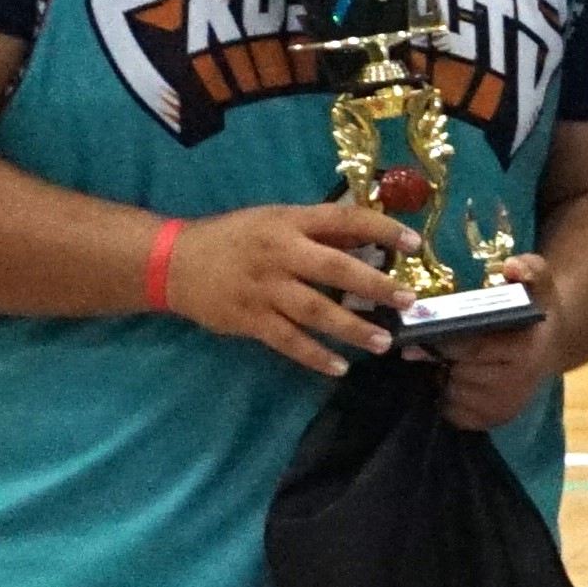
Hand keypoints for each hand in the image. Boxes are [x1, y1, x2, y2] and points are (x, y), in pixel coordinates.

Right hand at [163, 199, 418, 376]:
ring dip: (352, 329)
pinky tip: (339, 368)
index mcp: (289, 223)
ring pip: (315, 311)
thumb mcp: (275, 221)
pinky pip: (288, 341)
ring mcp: (263, 289)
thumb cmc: (234, 238)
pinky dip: (314, 356)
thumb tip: (369, 238)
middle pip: (335, 269)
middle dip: (376, 286)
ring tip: (383, 342)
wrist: (172, 261)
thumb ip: (320, 230)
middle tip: (408, 300)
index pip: (344, 218)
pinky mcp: (249, 319)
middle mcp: (279, 253)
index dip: (381, 228)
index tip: (415, 243)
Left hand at [427, 249, 569, 434]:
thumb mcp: (538, 282)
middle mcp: (518, 384)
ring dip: (444, 378)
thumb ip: (528, 268)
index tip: (420, 334)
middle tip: (429, 346)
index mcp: (526, 351)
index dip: (442, 342)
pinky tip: (459, 380)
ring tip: (451, 363)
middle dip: (441, 360)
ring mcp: (505, 407)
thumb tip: (510, 266)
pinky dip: (448, 396)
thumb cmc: (535, 309)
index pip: (473, 348)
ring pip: (453, 392)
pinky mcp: (493, 421)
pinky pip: (453, 411)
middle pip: (459, 372)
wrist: (550, 345)